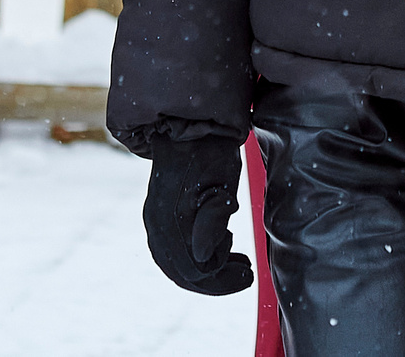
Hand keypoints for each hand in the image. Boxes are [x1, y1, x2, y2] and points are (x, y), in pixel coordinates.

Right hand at [142, 134, 252, 294]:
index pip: (195, 268)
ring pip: (176, 265)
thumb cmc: (211, 150)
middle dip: (217, 280)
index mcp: (171, 217)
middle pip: (183, 273)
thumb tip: (203, 256)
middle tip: (246, 273)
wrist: (191, 124)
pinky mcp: (159, 217)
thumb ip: (213, 219)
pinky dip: (196, 259)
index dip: (223, 278)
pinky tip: (220, 250)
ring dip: (208, 271)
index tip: (249, 272)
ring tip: (238, 263)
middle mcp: (156, 223)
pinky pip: (173, 252)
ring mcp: (154, 220)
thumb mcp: (222, 181)